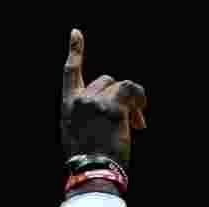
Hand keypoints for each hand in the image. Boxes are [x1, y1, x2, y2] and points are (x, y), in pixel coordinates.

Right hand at [61, 28, 147, 167]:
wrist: (92, 171)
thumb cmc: (89, 160)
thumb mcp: (79, 133)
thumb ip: (90, 115)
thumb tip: (116, 109)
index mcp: (69, 106)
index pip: (70, 72)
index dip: (75, 51)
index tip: (76, 33)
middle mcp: (80, 99)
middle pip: (106, 80)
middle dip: (119, 97)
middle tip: (131, 121)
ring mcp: (96, 101)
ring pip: (121, 86)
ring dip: (132, 102)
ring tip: (136, 122)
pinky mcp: (112, 106)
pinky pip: (132, 91)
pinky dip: (139, 101)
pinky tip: (139, 122)